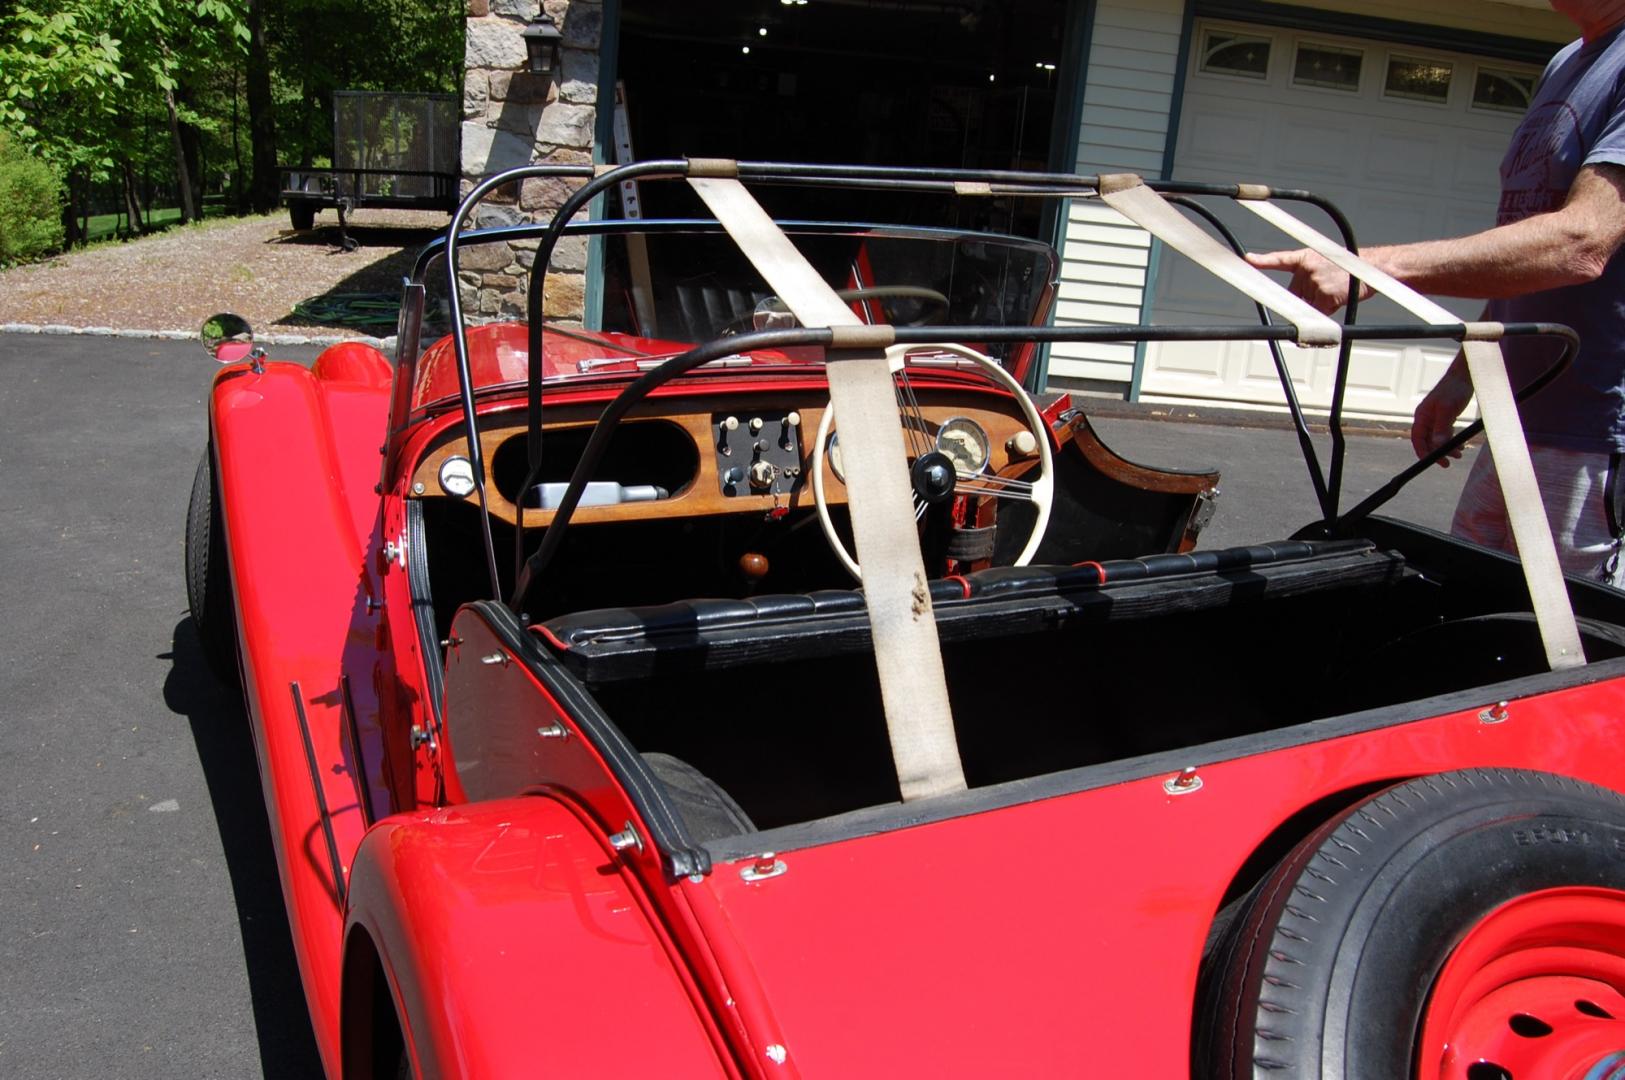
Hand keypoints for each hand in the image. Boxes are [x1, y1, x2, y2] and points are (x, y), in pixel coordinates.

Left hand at [1245, 248, 1371, 313]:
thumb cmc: (1346, 267)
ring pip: (1307, 305)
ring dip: (1319, 304)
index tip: (1247, 260)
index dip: (1262, 261)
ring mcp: (1315, 283)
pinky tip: (1338, 298)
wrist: (1371, 269)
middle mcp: (1307, 269)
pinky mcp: (1324, 297)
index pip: (1279, 259)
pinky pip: (1318, 314)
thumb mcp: (1323, 263)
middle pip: (1294, 294)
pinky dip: (1326, 312)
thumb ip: (1305, 276)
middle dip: (1305, 297)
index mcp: (1305, 258)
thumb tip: (1293, 298)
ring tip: (1335, 290)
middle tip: (1324, 288)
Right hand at [1411, 368, 1473, 467]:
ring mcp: (1435, 419)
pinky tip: (1461, 446)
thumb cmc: (1453, 390)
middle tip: (1447, 463)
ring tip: (1459, 455)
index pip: (1417, 439)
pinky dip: (1452, 441)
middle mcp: (1426, 419)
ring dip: (1446, 449)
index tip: (1432, 462)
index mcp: (1421, 417)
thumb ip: (1441, 428)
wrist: (1464, 377)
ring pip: (1437, 439)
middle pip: (1427, 441)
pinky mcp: (1445, 418)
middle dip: (1437, 453)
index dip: (1423, 452)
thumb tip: (1436, 445)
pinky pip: (1445, 434)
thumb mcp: (1447, 409)